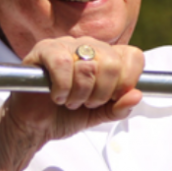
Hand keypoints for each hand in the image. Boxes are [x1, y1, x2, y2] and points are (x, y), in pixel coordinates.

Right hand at [0, 37, 143, 170]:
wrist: (34, 126)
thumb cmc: (67, 115)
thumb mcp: (100, 114)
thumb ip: (120, 107)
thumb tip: (137, 95)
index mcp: (107, 56)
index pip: (133, 56)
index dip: (127, 81)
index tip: (112, 98)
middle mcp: (90, 45)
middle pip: (112, 63)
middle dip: (101, 93)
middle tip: (86, 103)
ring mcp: (67, 44)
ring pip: (88, 65)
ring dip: (79, 93)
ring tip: (70, 101)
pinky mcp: (44, 50)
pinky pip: (63, 63)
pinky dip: (63, 87)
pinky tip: (57, 96)